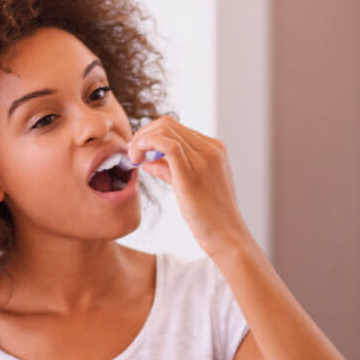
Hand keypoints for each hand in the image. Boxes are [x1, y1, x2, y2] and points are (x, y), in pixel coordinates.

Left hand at [127, 115, 252, 256]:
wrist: (227, 235)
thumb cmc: (210, 216)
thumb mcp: (192, 186)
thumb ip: (171, 170)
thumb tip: (149, 161)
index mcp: (215, 149)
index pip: (176, 128)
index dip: (152, 135)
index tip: (140, 151)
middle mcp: (211, 149)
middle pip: (168, 124)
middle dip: (143, 134)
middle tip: (133, 154)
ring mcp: (204, 158)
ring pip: (165, 129)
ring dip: (142, 139)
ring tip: (134, 158)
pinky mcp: (192, 172)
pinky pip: (166, 144)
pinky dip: (147, 144)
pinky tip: (138, 160)